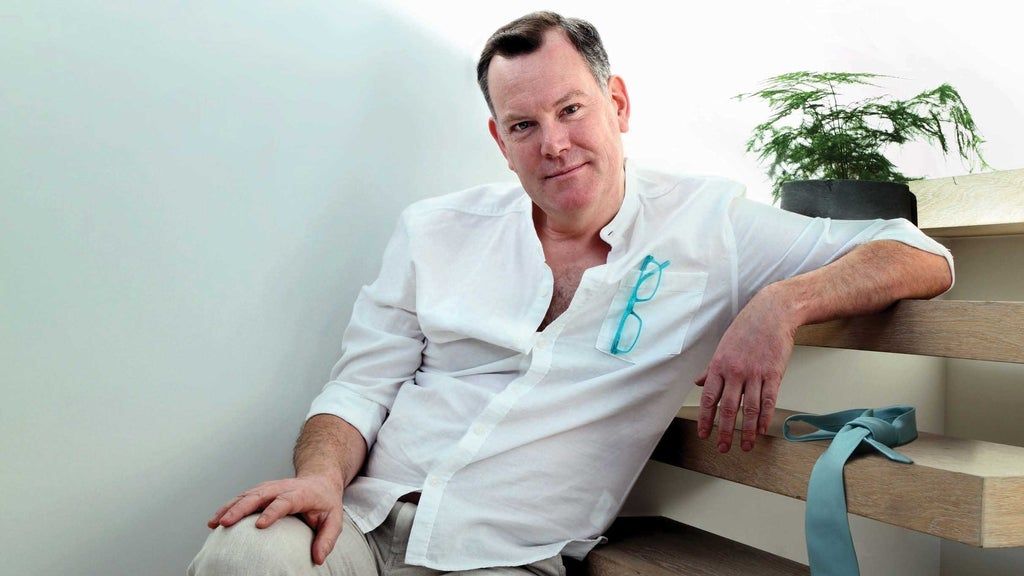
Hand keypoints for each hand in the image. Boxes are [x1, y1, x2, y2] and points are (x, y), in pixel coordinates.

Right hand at [207, 475, 344, 564]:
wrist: (319, 480)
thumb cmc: (325, 502)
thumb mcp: (334, 520)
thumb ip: (327, 539)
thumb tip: (318, 559)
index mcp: (300, 494)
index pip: (284, 501)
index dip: (272, 512)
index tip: (260, 525)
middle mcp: (282, 488)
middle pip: (259, 495)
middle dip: (241, 508)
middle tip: (225, 523)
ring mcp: (270, 488)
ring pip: (246, 495)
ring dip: (229, 507)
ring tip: (214, 523)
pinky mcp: (261, 492)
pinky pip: (242, 498)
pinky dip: (228, 506)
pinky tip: (215, 519)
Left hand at [696, 285, 797, 452]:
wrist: (772, 313)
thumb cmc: (747, 328)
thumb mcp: (723, 346)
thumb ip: (712, 368)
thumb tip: (699, 383)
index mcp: (719, 365)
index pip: (709, 398)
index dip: (705, 418)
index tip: (704, 434)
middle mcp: (735, 372)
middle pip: (728, 408)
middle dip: (724, 431)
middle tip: (722, 448)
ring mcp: (755, 374)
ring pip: (749, 409)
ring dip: (747, 431)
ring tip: (745, 446)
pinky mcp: (773, 374)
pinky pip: (768, 401)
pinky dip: (764, 419)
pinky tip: (761, 430)